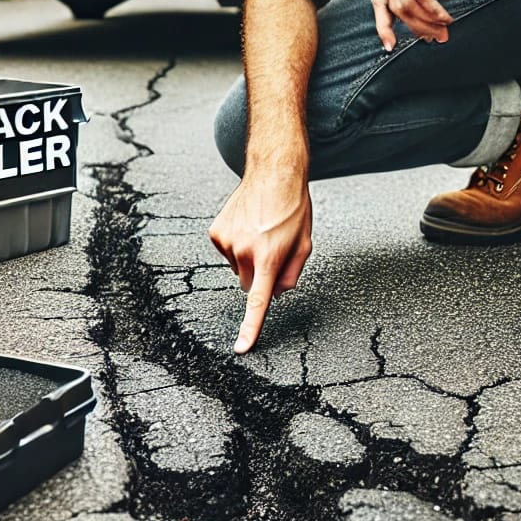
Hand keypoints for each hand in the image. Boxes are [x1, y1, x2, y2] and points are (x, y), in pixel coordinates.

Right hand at [209, 168, 312, 353]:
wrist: (273, 172)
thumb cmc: (293, 208)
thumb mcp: (304, 245)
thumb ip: (292, 275)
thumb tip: (277, 294)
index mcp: (269, 258)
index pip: (258, 301)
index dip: (250, 328)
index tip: (241, 348)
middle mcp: (243, 251)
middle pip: (250, 284)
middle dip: (261, 275)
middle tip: (273, 249)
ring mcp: (226, 242)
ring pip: (238, 268)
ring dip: (249, 257)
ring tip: (261, 232)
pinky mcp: (216, 232)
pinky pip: (227, 253)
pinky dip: (237, 245)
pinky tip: (248, 227)